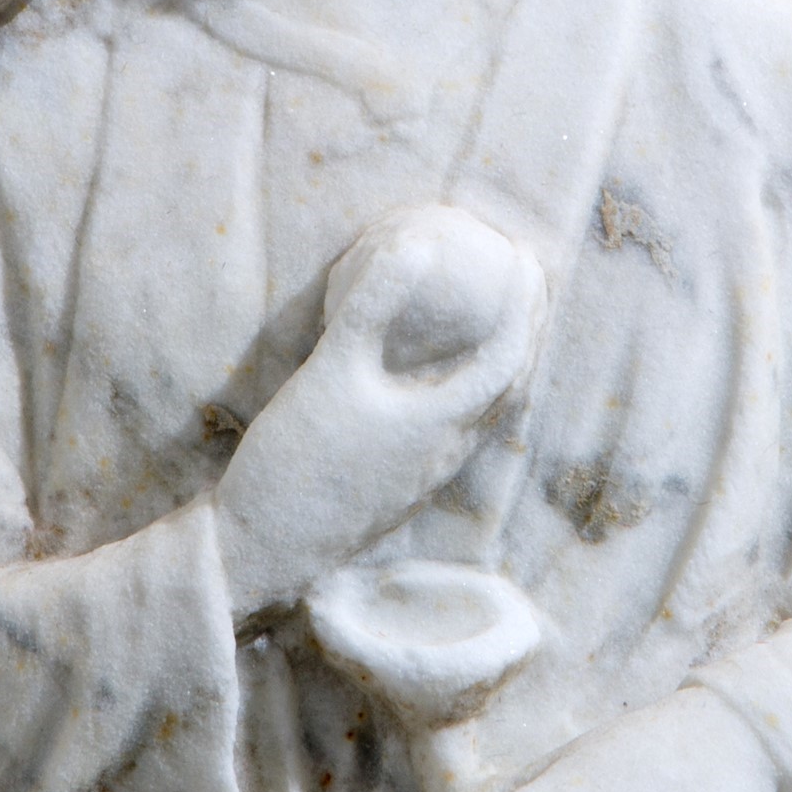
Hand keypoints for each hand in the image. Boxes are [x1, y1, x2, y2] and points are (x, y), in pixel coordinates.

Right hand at [214, 206, 542, 614]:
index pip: (508, 357)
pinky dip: (464, 397)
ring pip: (483, 418)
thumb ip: (372, 305)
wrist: (265, 547)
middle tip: (524, 287)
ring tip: (493, 331)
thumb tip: (417, 245)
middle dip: (523, 334)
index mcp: (441, 424)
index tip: (527, 260)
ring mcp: (424, 479)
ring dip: (497, 370)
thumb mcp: (331, 369)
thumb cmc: (300, 458)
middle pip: (508, 389)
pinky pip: (454, 435)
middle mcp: (446, 455)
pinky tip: (434, 388)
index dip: (524, 305)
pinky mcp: (400, 492)